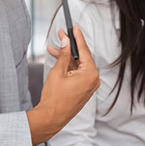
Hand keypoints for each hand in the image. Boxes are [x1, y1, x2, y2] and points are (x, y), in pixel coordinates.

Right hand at [27, 26, 98, 144]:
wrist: (51, 118)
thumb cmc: (55, 99)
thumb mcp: (58, 71)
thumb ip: (64, 54)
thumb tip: (67, 41)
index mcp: (90, 74)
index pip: (84, 50)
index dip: (78, 37)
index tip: (74, 27)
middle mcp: (93, 80)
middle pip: (81, 57)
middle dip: (69, 47)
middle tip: (60, 36)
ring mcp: (88, 86)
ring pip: (78, 66)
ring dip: (66, 58)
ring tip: (52, 49)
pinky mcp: (83, 90)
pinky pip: (77, 74)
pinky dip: (68, 67)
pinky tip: (58, 60)